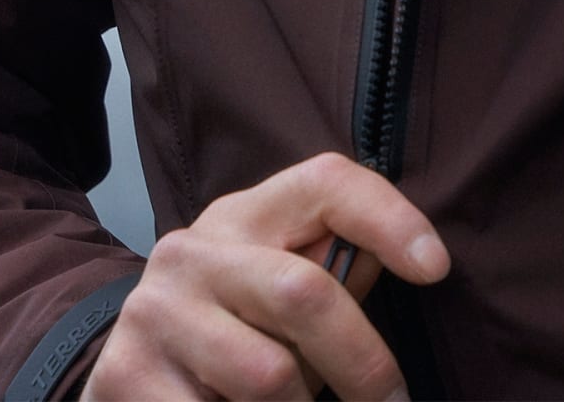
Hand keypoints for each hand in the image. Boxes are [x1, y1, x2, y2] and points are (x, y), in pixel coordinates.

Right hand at [83, 150, 448, 401]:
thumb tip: (417, 262)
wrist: (125, 367)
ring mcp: (154, 313)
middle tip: (392, 401)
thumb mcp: (280, 284)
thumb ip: (338, 271)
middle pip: (305, 292)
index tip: (438, 268)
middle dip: (362, 361)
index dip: (390, 218)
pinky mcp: (126, 378)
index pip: (327, 183)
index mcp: (245, 214)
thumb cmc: (235, 326)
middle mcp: (194, 251)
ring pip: (267, 376)